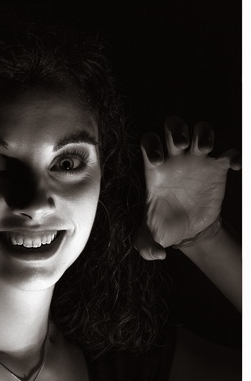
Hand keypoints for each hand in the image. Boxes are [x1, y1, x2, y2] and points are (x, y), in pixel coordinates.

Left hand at [135, 116, 240, 259]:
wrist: (188, 231)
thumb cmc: (165, 226)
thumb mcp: (151, 238)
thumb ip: (146, 246)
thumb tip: (157, 254)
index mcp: (155, 169)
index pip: (149, 142)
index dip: (152, 145)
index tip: (159, 161)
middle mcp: (175, 159)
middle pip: (174, 126)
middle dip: (178, 130)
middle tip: (182, 146)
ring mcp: (197, 161)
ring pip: (201, 129)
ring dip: (203, 133)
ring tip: (205, 149)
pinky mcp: (217, 168)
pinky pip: (229, 151)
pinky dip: (234, 155)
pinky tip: (234, 167)